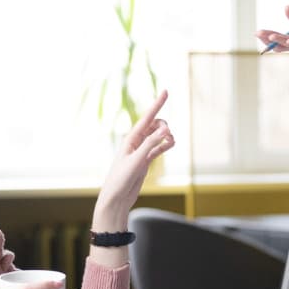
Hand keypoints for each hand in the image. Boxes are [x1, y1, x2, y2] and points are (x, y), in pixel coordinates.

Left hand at [93, 89, 174, 231]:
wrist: (117, 198)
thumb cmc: (121, 179)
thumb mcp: (137, 160)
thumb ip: (151, 144)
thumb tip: (166, 129)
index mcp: (130, 138)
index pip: (147, 117)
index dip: (157, 104)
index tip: (167, 91)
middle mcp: (135, 142)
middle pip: (155, 125)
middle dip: (164, 126)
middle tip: (168, 136)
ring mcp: (141, 150)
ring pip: (158, 136)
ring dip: (167, 136)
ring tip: (172, 142)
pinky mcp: (146, 160)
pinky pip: (159, 147)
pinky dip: (166, 144)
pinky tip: (171, 144)